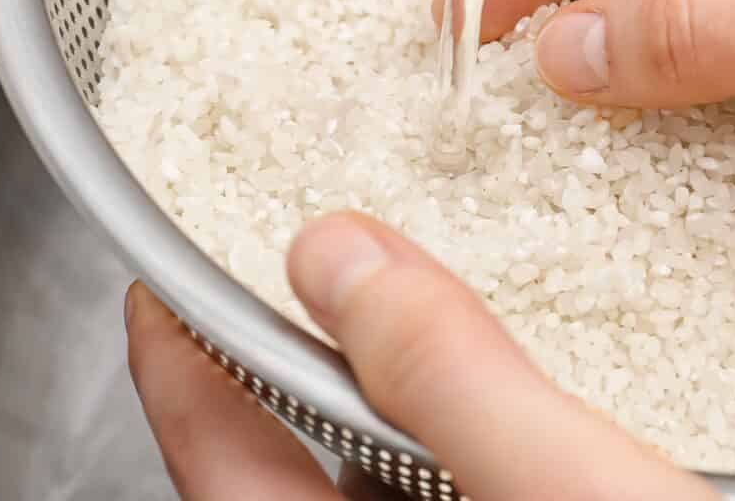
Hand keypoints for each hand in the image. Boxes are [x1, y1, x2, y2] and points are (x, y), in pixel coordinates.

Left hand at [126, 212, 718, 500]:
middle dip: (290, 380)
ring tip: (419, 337)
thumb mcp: (573, 498)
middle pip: (290, 485)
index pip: (211, 467)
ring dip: (393, 416)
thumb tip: (339, 257)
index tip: (161, 283)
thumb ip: (448, 382)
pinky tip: (517, 422)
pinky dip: (465, 456)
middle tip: (308, 286)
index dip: (177, 362)